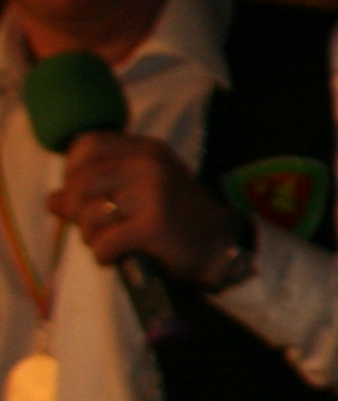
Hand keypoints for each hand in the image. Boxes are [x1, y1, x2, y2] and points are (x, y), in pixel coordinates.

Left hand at [53, 133, 237, 286]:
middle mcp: (150, 165)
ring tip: (109, 242)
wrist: (220, 246)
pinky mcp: (154, 225)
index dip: (72, 170)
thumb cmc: (176, 217)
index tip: (83, 192)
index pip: (87, 144)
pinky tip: (119, 256)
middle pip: (80, 182)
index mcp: (147, 150)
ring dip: (91, 236)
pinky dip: (104, 255)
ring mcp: (154, 193)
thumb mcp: (142, 190)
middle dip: (76, 211)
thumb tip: (53, 201)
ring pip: (88, 215)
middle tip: (94, 227)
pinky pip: (104, 241)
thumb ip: (99, 188)